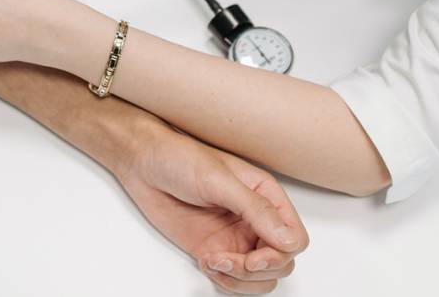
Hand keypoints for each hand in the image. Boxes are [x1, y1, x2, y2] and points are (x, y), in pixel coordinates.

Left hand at [120, 124, 308, 293]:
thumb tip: (289, 240)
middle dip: (258, 270)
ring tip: (215, 261)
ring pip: (260, 278)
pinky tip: (206, 261)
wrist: (144, 164)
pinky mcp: (214, 250)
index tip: (254, 257)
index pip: (295, 238)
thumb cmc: (180, 159)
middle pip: (280, 263)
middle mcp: (255, 219)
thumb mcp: (220, 180)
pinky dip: (225, 280)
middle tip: (229, 260)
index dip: (279, 255)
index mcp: (266, 196)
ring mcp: (235, 237)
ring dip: (241, 280)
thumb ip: (256, 210)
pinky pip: (234, 279)